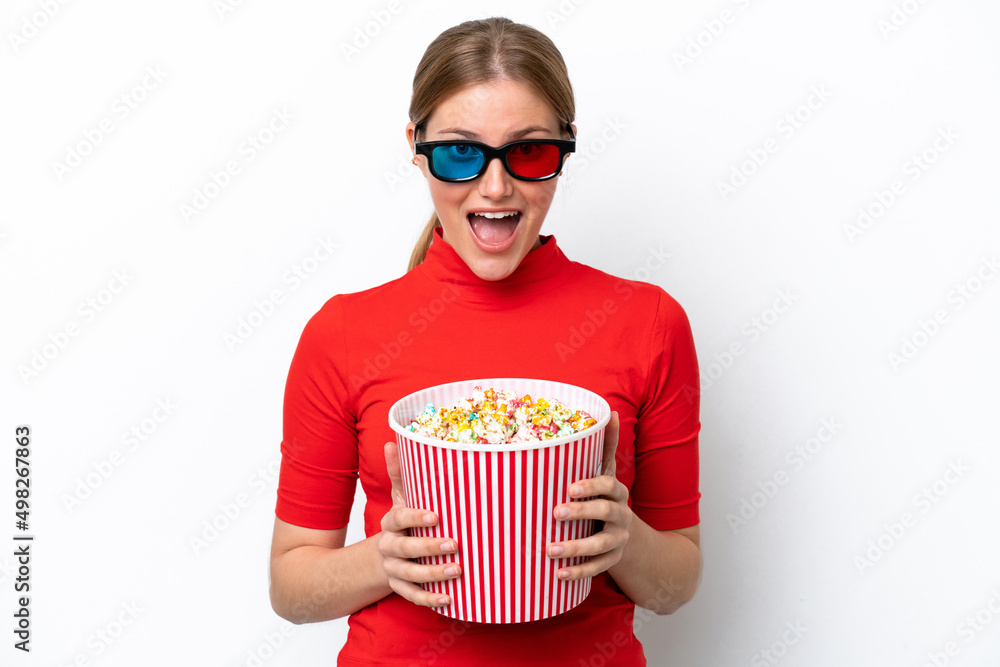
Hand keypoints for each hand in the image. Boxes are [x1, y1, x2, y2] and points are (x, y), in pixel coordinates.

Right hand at [377, 441, 461, 607]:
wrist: (381, 557)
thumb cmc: (401, 523)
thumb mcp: (400, 499)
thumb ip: (400, 473)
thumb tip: (392, 441)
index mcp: (391, 522)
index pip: (399, 518)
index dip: (415, 517)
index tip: (436, 517)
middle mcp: (390, 547)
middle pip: (405, 548)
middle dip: (430, 547)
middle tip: (454, 544)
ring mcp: (394, 569)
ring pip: (410, 575)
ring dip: (433, 574)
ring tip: (457, 571)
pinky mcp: (400, 587)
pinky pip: (413, 596)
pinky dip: (430, 599)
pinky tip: (450, 598)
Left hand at [546, 411, 631, 579]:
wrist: (630, 537)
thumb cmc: (606, 498)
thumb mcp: (607, 473)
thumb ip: (606, 446)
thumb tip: (612, 413)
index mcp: (616, 492)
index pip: (608, 485)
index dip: (591, 487)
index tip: (569, 487)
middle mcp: (620, 515)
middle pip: (603, 514)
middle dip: (580, 513)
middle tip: (555, 512)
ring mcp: (617, 541)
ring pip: (599, 546)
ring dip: (574, 548)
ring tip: (550, 550)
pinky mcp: (612, 561)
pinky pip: (596, 570)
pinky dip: (577, 573)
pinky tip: (558, 575)